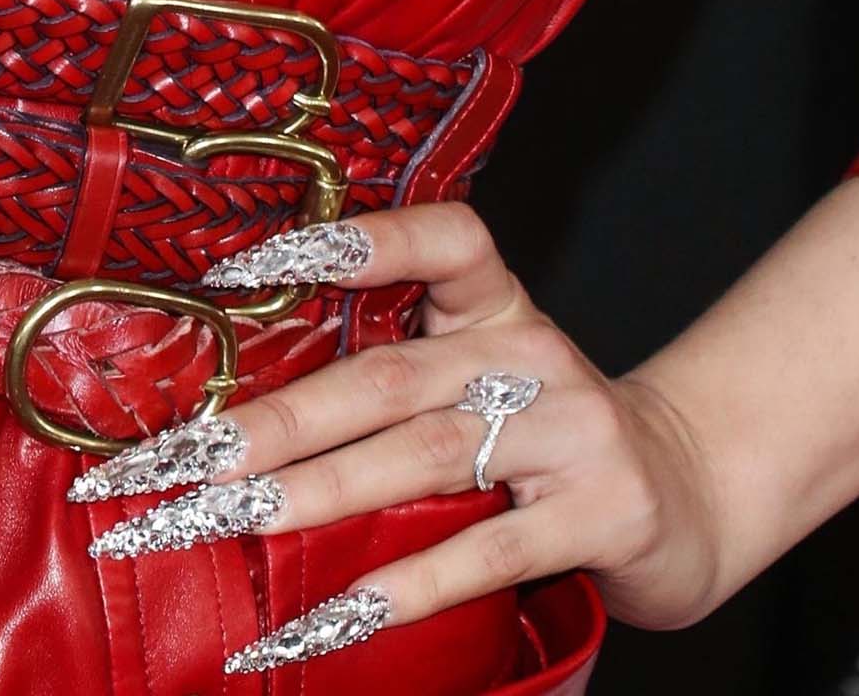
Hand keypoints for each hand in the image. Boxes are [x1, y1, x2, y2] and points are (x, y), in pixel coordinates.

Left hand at [68, 202, 726, 660]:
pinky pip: (478, 555)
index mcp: (496, 306)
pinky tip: (321, 621)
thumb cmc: (550, 439)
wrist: (690, 496)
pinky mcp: (598, 514)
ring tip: (215, 523)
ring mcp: (569, 432)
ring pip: (414, 459)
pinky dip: (395, 590)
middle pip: (381, 378)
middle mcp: (530, 355)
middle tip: (168, 461)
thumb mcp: (486, 380)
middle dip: (263, 423)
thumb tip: (236, 417)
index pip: (436, 237)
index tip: (236, 265)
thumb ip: (395, 380)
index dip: (346, 241)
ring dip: (305, 498)